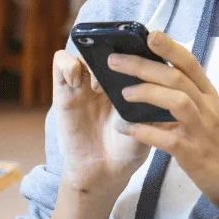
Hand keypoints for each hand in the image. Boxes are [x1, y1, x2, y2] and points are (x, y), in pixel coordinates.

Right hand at [52, 50, 150, 196]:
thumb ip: (152, 102)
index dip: (141, 43)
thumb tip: (157, 79)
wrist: (105, 174)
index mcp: (131, 80)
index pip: (134, 49)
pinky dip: (67, 65)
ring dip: (92, 60)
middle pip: (110, 46)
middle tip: (120, 63)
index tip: (149, 45)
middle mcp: (108, 78)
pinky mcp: (65, 93)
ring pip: (85, 51)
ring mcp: (86, 84)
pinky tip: (79, 82)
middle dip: (117, 50)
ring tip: (100, 84)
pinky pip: (60, 64)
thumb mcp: (148, 123)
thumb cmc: (129, 148)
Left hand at [108, 31, 218, 208]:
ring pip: (177, 100)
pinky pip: (167, 138)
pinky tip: (128, 128)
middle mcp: (206, 106)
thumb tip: (156, 74)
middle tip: (115, 61)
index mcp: (208, 93)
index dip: (169, 46)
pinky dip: (146, 132)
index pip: (189, 62)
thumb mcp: (209, 110)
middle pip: (176, 77)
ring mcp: (200, 129)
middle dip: (144, 66)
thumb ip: (188, 93)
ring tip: (123, 93)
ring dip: (148, 93)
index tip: (148, 34)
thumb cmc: (218, 140)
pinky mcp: (192, 152)